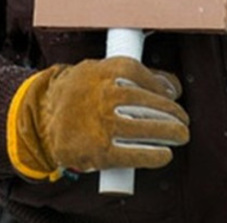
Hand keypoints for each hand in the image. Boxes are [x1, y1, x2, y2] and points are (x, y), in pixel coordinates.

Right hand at [6, 56, 189, 180]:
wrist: (43, 117)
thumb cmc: (77, 92)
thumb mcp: (98, 70)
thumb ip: (130, 74)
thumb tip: (172, 86)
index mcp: (104, 71)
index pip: (141, 73)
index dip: (161, 84)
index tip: (172, 93)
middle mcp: (105, 96)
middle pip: (149, 102)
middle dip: (172, 112)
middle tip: (182, 119)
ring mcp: (103, 124)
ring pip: (146, 127)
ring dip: (169, 133)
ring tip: (180, 134)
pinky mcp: (100, 150)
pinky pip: (134, 154)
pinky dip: (153, 155)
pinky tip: (164, 154)